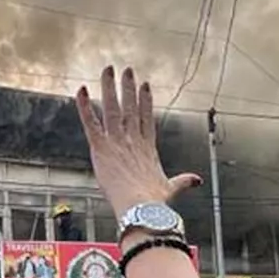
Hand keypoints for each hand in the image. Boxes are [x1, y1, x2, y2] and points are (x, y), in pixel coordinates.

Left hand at [75, 66, 202, 217]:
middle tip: (126, 70)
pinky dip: (84, 106)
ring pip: (112, 108)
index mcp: (147, 148)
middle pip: (130, 107)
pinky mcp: (101, 148)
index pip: (146, 118)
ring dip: (109, 88)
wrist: (141, 207)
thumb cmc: (154, 202)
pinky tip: (81, 90)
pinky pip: (91, 123)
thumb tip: (197, 181)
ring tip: (108, 70)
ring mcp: (117, 141)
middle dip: (128, 87)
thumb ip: (182, 181)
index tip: (146, 85)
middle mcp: (133, 140)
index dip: (145, 101)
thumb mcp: (170, 188)